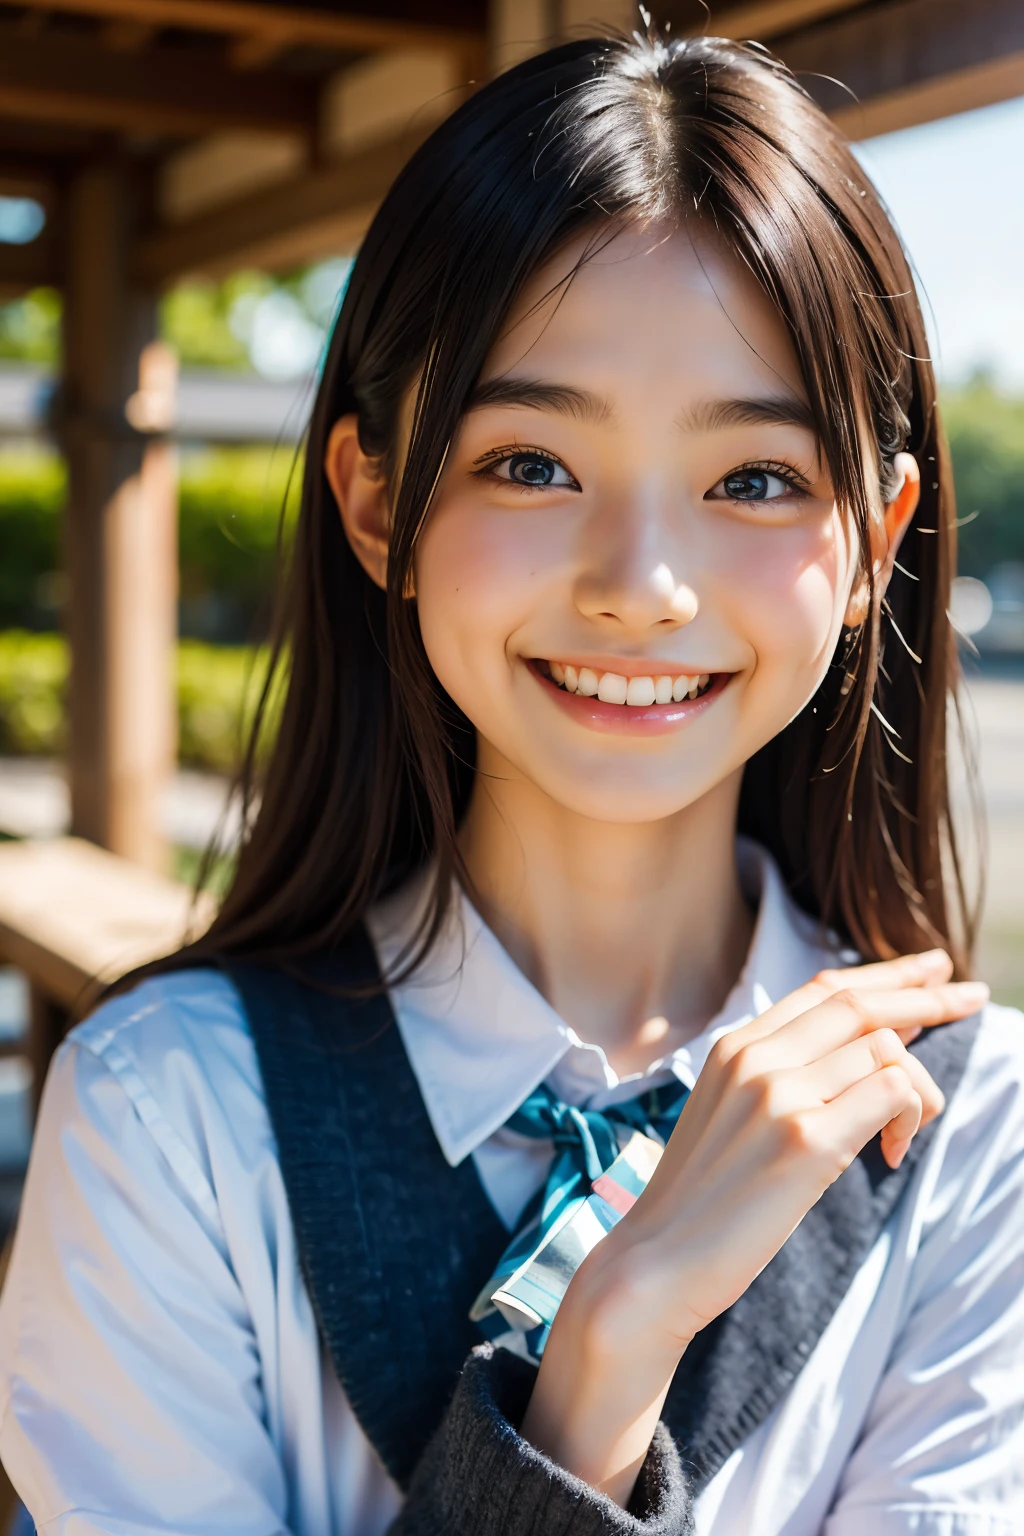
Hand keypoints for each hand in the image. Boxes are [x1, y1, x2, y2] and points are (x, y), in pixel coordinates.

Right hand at [521, 949, 987, 1503]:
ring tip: (901, 1140)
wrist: (654, 1265)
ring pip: (886, 1051)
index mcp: (734, 1046)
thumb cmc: (698, 1205)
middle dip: (928, 998)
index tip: (931, 970)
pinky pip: (892, 1092)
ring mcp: (778, 1094)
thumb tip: (861, 1055)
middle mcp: (755, 1056)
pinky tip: (891, 1154)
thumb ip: (779, 1078)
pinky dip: (911, 1117)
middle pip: (862, 1004)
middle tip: (973, 997)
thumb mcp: (729, 1117)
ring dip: (919, 1092)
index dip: (886, 975)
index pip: (824, 988)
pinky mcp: (807, 1140)